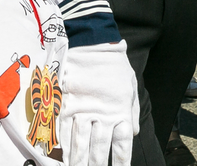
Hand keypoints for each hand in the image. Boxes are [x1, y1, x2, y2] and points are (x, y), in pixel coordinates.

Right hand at [58, 40, 139, 165]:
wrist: (94, 43)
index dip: (120, 162)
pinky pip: (64, 128)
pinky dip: (63, 144)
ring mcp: (83, 110)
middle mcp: (102, 115)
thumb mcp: (130, 87)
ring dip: (77, 161)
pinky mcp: (67, 103)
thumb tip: (134, 133)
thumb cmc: (115, 66)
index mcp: (120, 113)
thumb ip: (131, 112)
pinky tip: (62, 155)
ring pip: (79, 143)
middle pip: (98, 149)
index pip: (121, 146)